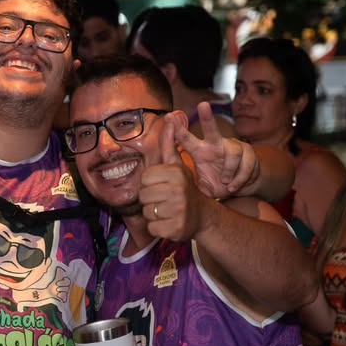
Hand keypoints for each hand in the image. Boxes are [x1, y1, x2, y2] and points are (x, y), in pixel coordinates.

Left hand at [139, 116, 209, 241]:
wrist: (202, 215)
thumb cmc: (184, 187)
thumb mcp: (177, 164)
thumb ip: (169, 142)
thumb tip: (170, 116)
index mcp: (175, 173)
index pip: (144, 179)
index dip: (150, 184)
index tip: (163, 186)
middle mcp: (178, 191)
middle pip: (143, 197)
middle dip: (151, 200)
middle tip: (165, 200)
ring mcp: (178, 211)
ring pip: (147, 213)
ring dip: (154, 214)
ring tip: (167, 210)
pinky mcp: (175, 229)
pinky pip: (152, 229)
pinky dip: (158, 228)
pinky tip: (169, 222)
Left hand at [174, 103, 260, 197]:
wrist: (242, 186)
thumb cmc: (218, 183)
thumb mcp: (202, 186)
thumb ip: (192, 190)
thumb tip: (173, 196)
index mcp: (201, 151)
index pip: (187, 139)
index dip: (178, 129)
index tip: (169, 117)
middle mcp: (216, 145)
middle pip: (212, 129)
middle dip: (207, 117)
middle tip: (203, 105)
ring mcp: (233, 147)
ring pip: (233, 153)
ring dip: (229, 170)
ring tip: (225, 182)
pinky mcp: (248, 153)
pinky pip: (245, 164)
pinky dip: (239, 178)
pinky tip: (233, 186)